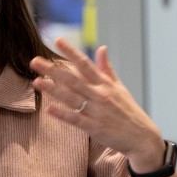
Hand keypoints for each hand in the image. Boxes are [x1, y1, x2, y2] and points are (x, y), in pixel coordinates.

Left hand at [30, 38, 164, 170]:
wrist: (142, 137)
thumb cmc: (129, 111)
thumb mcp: (120, 88)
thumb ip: (107, 69)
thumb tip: (101, 48)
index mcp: (105, 84)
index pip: (85, 64)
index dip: (71, 51)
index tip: (57, 40)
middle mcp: (100, 95)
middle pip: (73, 79)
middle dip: (53, 70)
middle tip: (34, 61)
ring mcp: (97, 111)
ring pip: (72, 98)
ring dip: (53, 89)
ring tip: (36, 81)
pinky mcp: (95, 128)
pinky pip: (76, 119)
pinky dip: (63, 114)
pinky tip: (48, 109)